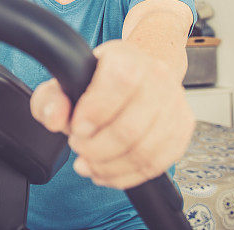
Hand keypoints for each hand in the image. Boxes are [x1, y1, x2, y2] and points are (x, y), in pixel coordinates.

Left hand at [29, 39, 194, 188]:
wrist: (138, 71)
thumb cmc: (100, 78)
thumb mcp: (66, 79)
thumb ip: (50, 98)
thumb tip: (56, 117)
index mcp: (126, 57)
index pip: (120, 82)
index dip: (95, 112)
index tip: (77, 128)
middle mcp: (156, 76)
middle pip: (129, 128)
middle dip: (96, 148)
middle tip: (79, 147)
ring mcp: (174, 103)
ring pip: (144, 151)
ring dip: (110, 167)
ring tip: (90, 163)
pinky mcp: (182, 127)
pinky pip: (158, 163)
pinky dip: (128, 175)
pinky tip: (108, 171)